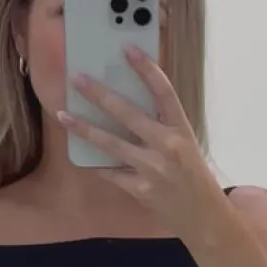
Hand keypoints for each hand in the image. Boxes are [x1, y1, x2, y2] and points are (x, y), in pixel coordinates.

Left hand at [58, 50, 229, 247]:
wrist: (204, 218)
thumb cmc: (194, 176)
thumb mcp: (185, 144)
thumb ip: (161, 125)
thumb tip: (125, 104)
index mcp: (182, 129)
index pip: (163, 91)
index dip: (145, 68)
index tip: (127, 49)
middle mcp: (167, 146)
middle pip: (128, 113)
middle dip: (99, 94)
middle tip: (76, 78)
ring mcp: (152, 169)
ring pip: (111, 143)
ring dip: (83, 128)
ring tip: (62, 114)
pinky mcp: (140, 190)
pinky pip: (111, 173)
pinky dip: (95, 163)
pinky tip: (78, 153)